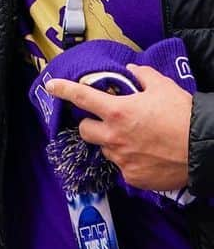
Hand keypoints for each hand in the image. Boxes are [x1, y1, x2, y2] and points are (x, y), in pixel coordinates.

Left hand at [47, 64, 191, 190]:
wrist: (205, 150)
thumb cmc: (183, 115)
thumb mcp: (162, 86)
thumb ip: (142, 75)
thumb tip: (133, 71)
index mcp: (116, 110)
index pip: (80, 96)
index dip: (63, 89)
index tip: (51, 86)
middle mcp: (114, 136)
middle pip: (84, 130)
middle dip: (91, 123)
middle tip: (107, 120)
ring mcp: (122, 159)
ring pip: (105, 149)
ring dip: (112, 143)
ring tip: (134, 139)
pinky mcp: (134, 178)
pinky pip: (123, 168)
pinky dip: (129, 161)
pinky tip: (146, 156)